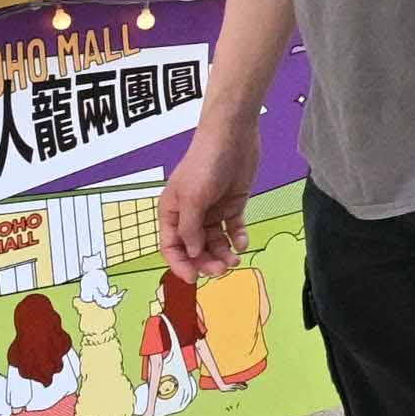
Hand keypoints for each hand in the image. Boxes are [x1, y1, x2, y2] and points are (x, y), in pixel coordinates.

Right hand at [158, 124, 250, 283]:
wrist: (232, 136)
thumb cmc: (205, 164)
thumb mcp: (192, 198)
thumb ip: (190, 229)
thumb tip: (193, 254)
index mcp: (172, 212)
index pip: (171, 246)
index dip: (180, 264)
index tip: (193, 279)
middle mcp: (190, 214)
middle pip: (195, 248)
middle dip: (206, 262)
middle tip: (222, 269)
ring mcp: (212, 210)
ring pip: (215, 241)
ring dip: (223, 253)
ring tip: (235, 260)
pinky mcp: (233, 204)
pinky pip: (233, 228)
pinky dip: (237, 238)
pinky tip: (243, 243)